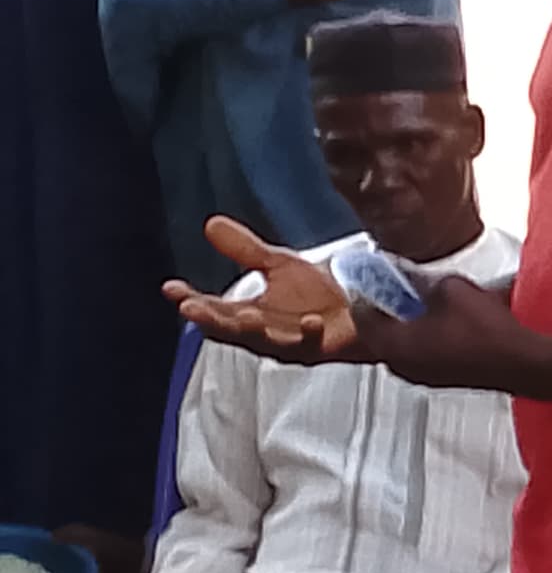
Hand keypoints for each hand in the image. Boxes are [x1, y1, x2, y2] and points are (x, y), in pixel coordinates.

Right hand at [164, 217, 362, 362]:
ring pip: (266, 342)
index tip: (170, 288)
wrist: (359, 308)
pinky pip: (312, 343)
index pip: (212, 308)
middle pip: (231, 329)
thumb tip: (211, 223)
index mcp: (247, 314)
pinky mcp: (319, 349)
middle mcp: (264, 333)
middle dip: (212, 320)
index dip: (189, 299)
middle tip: (191, 309)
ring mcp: (290, 345)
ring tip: (246, 316)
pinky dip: (310, 333)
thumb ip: (245, 249)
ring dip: (255, 330)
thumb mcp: (278, 266)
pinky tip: (311, 321)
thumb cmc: (315, 293)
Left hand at [350, 275, 533, 390]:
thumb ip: (423, 281)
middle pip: (379, 334)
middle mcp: (402, 365)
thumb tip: (414, 278)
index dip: (366, 292)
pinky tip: (442, 325)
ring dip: (405, 327)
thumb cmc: (485, 333)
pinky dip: (423, 340)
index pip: (361, 315)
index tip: (369, 279)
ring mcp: (422, 376)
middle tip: (394, 290)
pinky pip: (420, 356)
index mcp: (394, 343)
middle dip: (386, 311)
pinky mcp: (442, 379)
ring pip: (400, 347)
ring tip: (420, 306)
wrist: (518, 361)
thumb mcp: (449, 289)